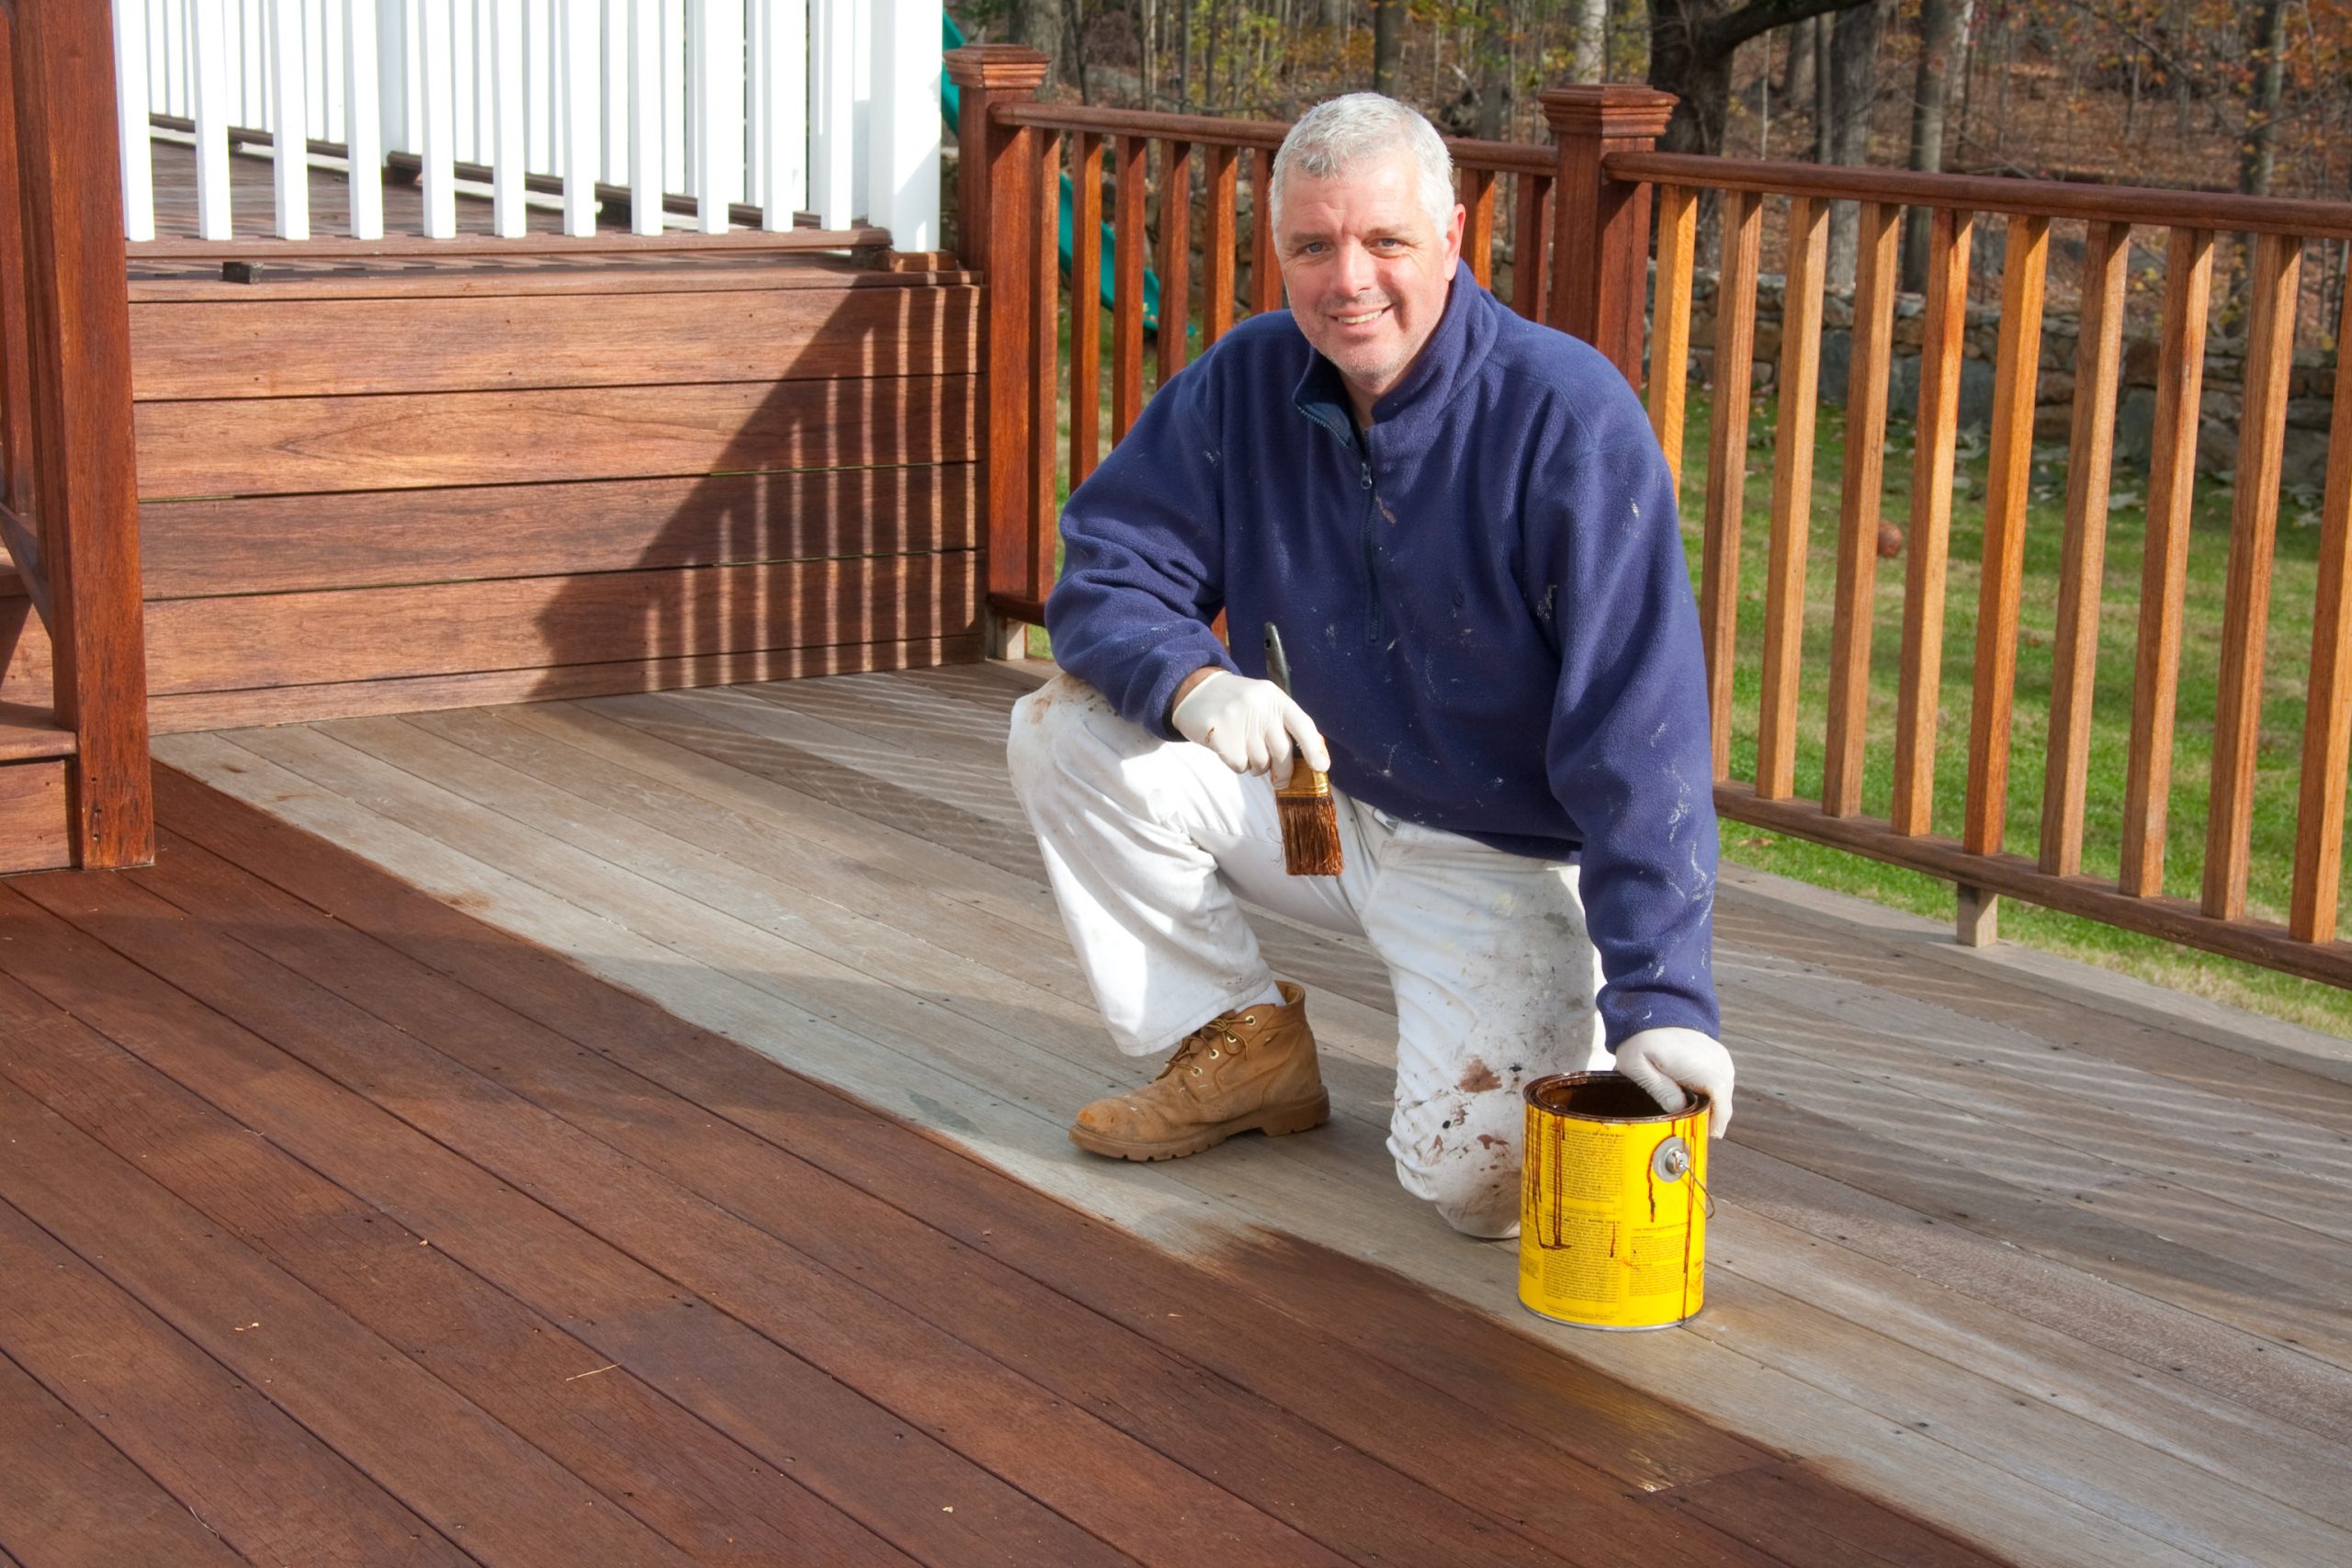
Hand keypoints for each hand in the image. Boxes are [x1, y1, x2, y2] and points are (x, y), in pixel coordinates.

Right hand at [1171, 670, 1330, 784]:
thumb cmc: (1237, 703)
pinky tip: (1229, 748)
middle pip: (1282, 752)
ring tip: (1244, 749)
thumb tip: (1310, 761)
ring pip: (1260, 763)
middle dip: (1284, 771)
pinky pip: (1240, 766)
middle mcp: (1260, 707)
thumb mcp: (1264, 703)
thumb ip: (1284, 726)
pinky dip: (1237, 764)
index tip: (1321, 768)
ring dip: (1255, 765)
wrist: (1196, 690)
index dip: (1314, 749)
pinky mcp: (1220, 735)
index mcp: (1275, 698)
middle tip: (1280, 779)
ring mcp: (1239, 720)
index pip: (1302, 724)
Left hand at [1615, 1027, 1734, 1136]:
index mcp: (1699, 1064)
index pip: (1720, 1099)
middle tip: (1695, 1132)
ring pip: (1724, 1092)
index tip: (1708, 1135)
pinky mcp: (1718, 1055)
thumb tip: (1680, 1110)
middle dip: (1713, 1118)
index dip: (1717, 1120)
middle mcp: (1716, 1060)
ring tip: (1693, 1117)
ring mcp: (1719, 1057)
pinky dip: (1712, 1093)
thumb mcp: (1637, 1067)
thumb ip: (1659, 1089)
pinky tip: (1696, 1099)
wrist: (1650, 1011)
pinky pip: (1721, 1081)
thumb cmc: (1640, 1040)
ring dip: (1712, 1106)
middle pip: (1724, 1100)